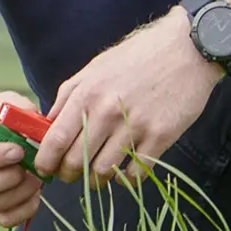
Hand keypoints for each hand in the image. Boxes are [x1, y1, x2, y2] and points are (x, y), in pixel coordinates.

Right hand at [0, 89, 42, 227]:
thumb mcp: (7, 102)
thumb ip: (20, 110)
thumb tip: (37, 128)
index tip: (19, 151)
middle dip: (7, 180)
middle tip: (30, 170)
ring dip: (18, 195)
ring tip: (36, 180)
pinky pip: (1, 218)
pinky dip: (22, 211)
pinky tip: (34, 196)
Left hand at [36, 8, 222, 188]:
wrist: (187, 49)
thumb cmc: (137, 56)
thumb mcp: (95, 68)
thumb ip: (69, 95)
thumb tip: (48, 124)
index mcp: (86, 93)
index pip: (56, 139)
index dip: (45, 161)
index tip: (43, 169)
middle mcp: (107, 111)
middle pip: (76, 161)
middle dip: (68, 175)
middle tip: (70, 176)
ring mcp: (135, 125)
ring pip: (104, 171)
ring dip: (96, 181)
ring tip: (96, 177)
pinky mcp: (161, 136)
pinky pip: (136, 173)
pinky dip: (127, 180)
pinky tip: (125, 173)